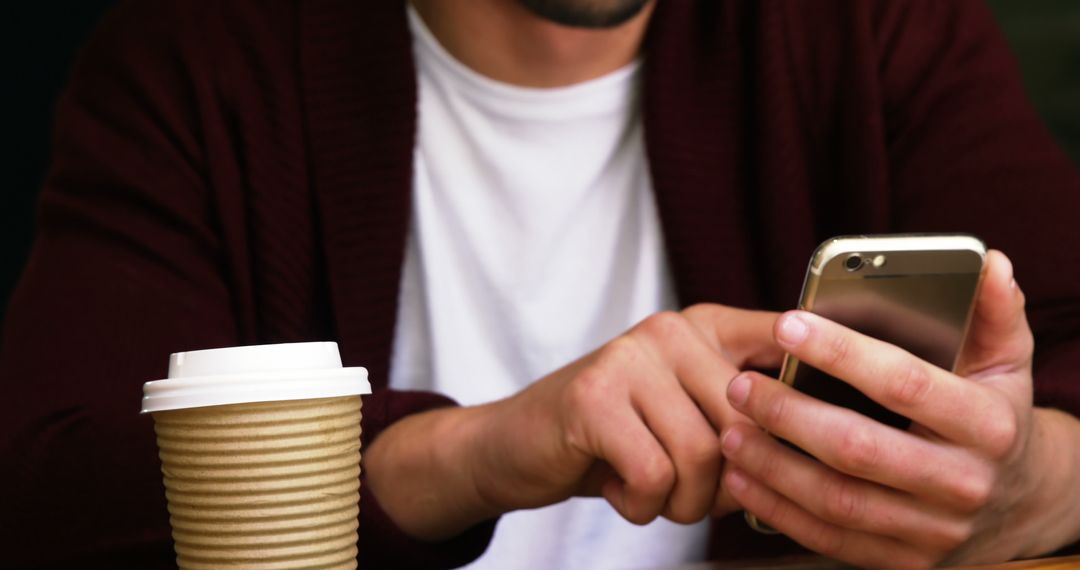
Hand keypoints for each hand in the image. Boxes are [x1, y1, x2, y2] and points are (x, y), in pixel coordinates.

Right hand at [364, 304, 782, 538]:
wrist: (518, 444)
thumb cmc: (611, 439)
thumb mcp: (682, 420)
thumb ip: (737, 424)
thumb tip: (801, 459)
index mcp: (704, 329)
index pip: (782, 339)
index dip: (815, 375)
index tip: (837, 410)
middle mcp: (670, 331)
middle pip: (747, 424)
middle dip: (727, 484)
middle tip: (689, 493)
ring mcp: (630, 358)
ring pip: (703, 455)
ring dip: (681, 502)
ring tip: (649, 490)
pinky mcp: (594, 397)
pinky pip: (655, 474)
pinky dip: (642, 505)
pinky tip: (618, 487)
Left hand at [719, 251, 1079, 566]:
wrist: (1017, 500)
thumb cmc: (993, 415)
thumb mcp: (1005, 361)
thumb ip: (993, 311)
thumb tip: (989, 263)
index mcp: (987, 426)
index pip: (904, 382)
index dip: (842, 352)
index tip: (787, 325)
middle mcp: (962, 483)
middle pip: (859, 448)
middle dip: (789, 414)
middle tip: (740, 385)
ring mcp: (933, 530)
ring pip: (837, 501)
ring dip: (773, 466)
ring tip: (731, 430)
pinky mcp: (904, 562)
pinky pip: (830, 539)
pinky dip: (779, 510)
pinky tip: (742, 479)